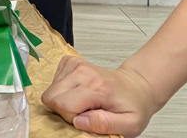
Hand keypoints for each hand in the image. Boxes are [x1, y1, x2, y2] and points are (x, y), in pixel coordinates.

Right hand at [41, 55, 158, 136]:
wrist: (136, 86)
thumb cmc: (132, 106)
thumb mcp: (130, 124)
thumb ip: (105, 125)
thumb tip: (79, 121)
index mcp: (96, 87)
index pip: (63, 105)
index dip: (71, 118)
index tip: (87, 119)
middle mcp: (83, 71)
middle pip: (51, 96)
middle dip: (64, 109)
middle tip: (84, 112)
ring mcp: (75, 64)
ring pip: (50, 89)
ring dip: (64, 100)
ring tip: (83, 102)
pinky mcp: (69, 61)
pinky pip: (53, 80)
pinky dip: (62, 90)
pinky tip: (78, 92)